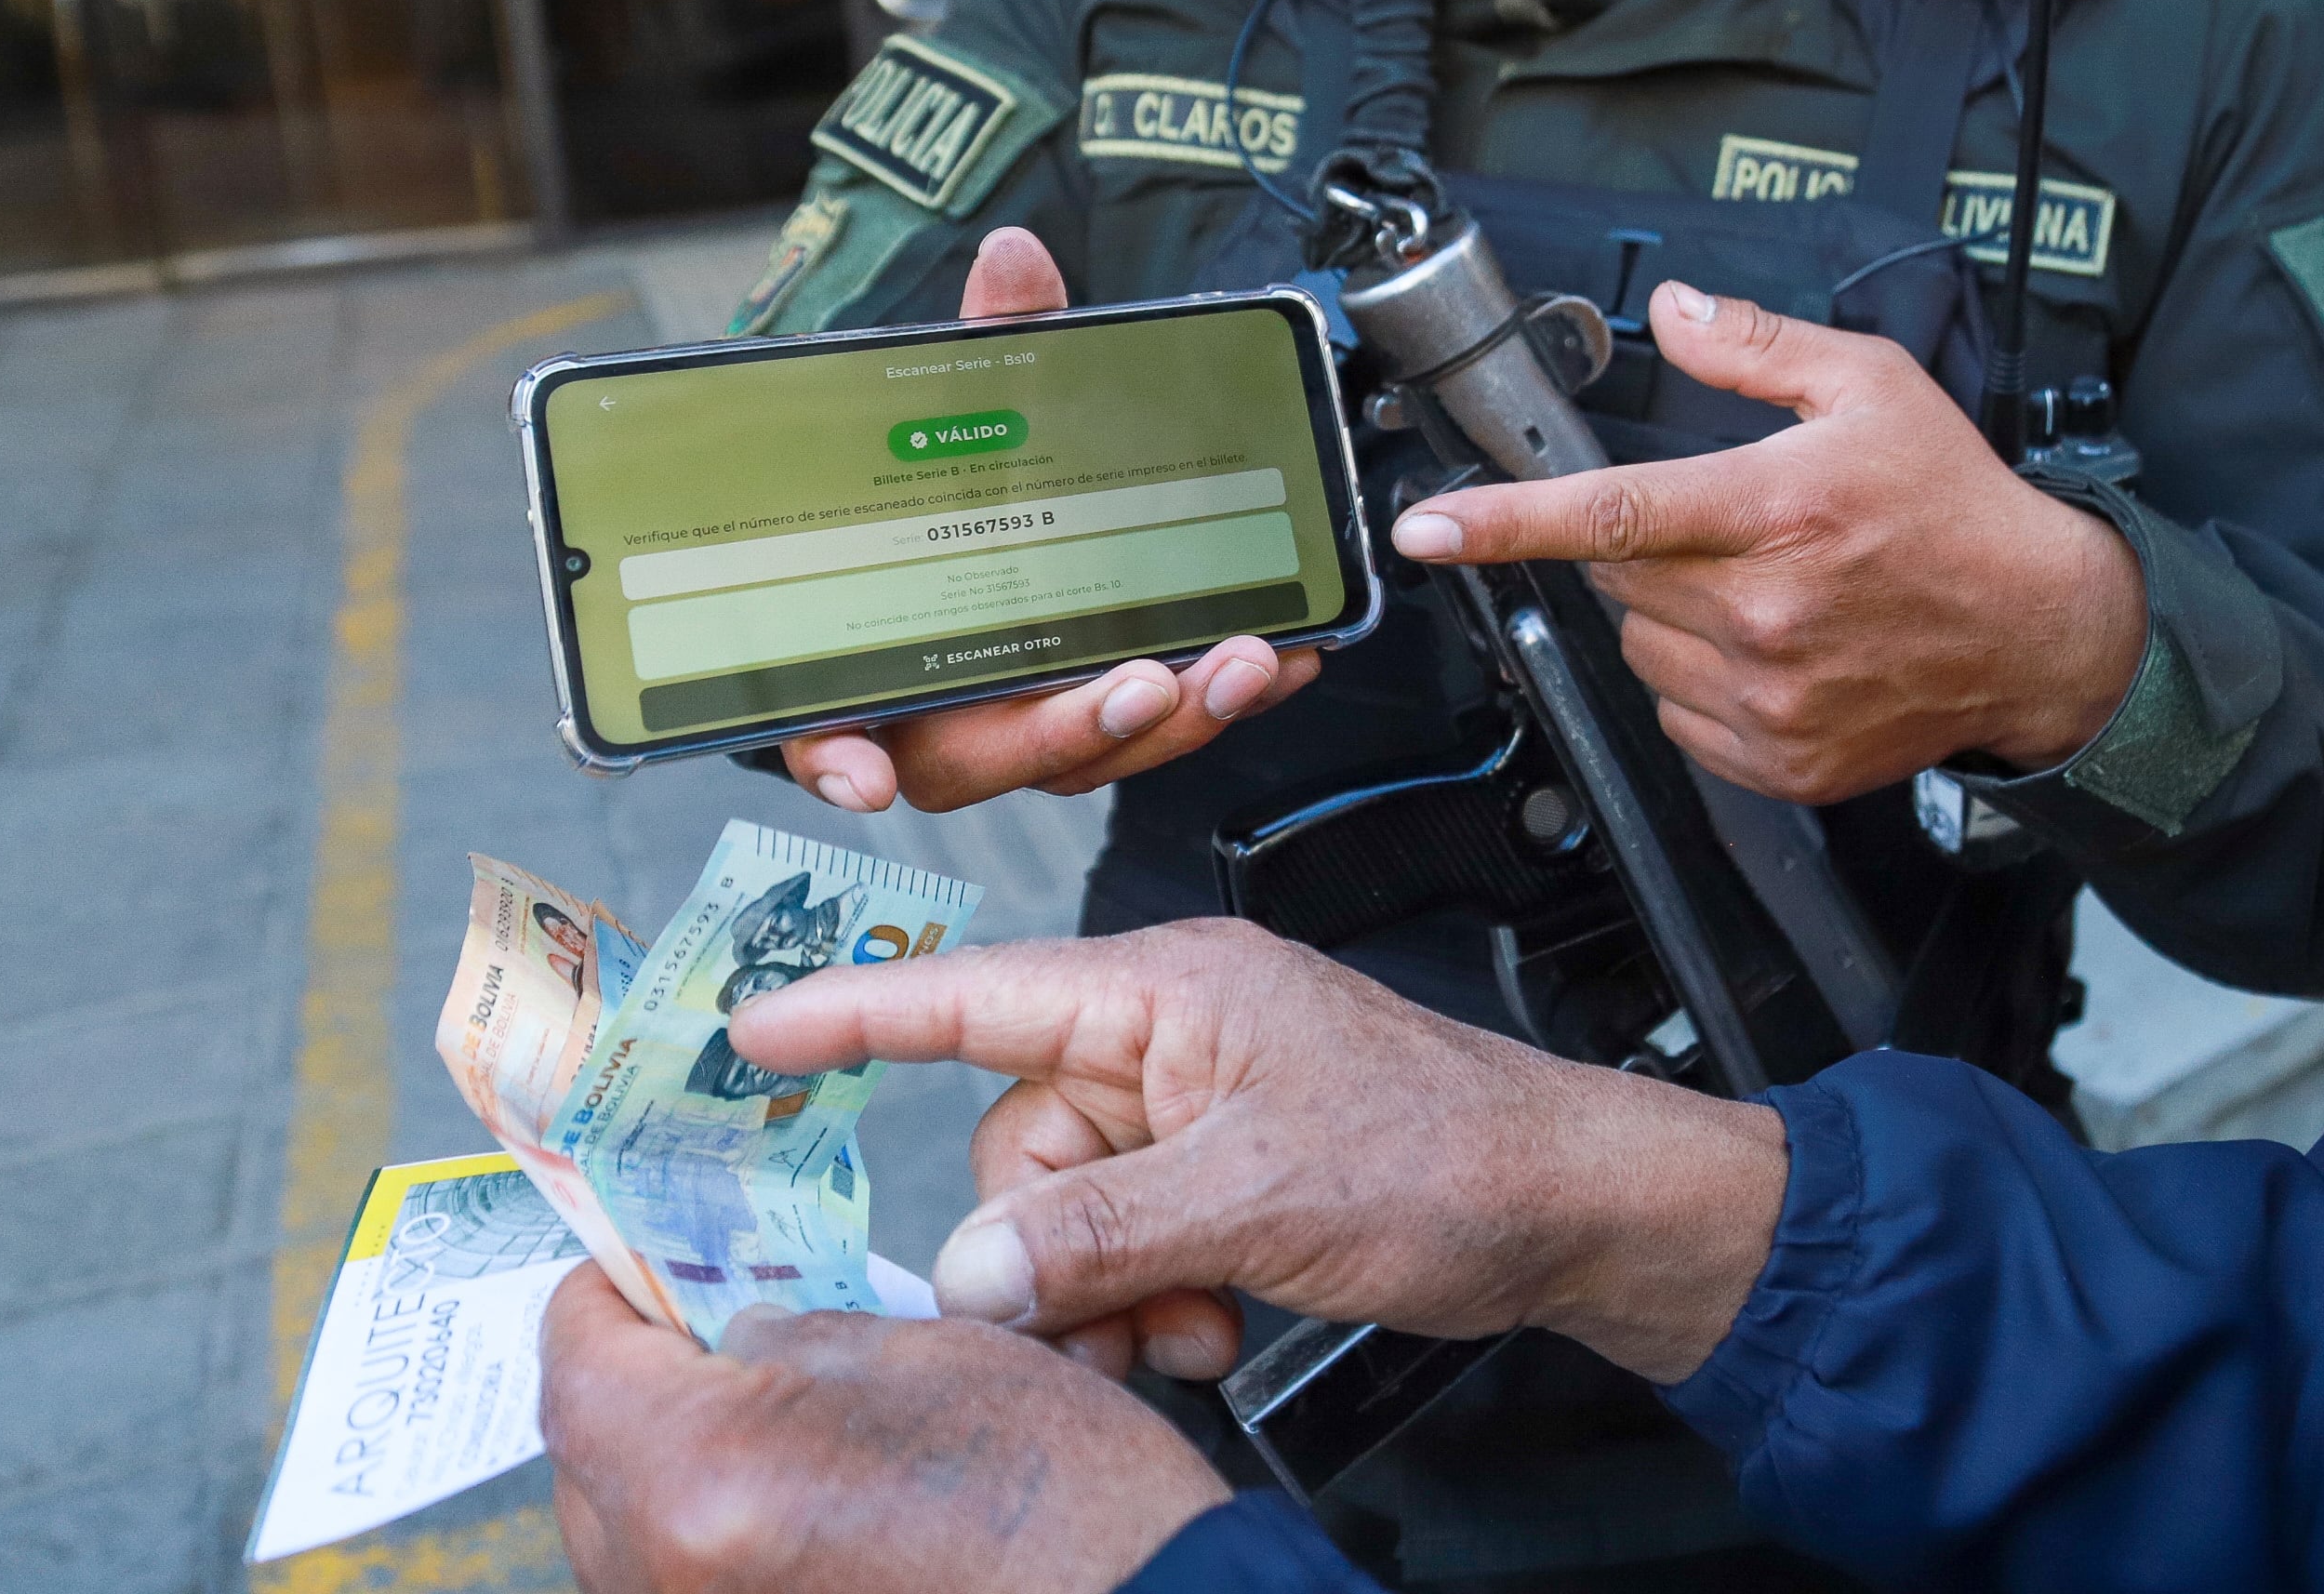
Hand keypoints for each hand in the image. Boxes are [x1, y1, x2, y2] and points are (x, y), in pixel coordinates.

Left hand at [539, 1267, 1224, 1593]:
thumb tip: (735, 1333)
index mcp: (698, 1478)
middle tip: (712, 1324)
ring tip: (769, 1413)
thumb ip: (793, 1330)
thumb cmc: (1059, 1504)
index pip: (577, 1358)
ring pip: (629, 1530)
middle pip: (586, 1457)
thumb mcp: (924, 1349)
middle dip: (638, 1379)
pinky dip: (716, 1529)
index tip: (649, 1257)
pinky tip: (798, 1495)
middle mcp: (669, 1580)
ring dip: (672, 1459)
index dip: (611, 1290)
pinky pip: (688, 1582)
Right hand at [732, 920, 1790, 1385]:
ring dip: (1109, 1294)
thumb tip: (967, 1276)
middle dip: (1050, 1252)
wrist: (1571, 1208)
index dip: (856, 1010)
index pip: (976, 992)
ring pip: (1067, 1215)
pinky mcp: (1227, 1171)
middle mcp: (1169, 1037)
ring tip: (1195, 1331)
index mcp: (1165, 992)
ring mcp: (1200, 1107)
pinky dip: (1152, 1300)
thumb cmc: (1452, 1155)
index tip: (752, 1033)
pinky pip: (1128, 1242)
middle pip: (1017, 1146)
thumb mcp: (1261, 1198)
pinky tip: (1217, 1329)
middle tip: (1124, 1320)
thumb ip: (1102, 1234)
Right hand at [782, 228, 1320, 814]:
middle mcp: (936, 709)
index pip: (821, 726)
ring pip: (1088, 753)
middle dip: (1077, 728)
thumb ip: (992, 346)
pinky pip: (1158, 727)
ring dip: (1172, 720)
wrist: (997, 518)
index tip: (864, 774)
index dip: (834, 757)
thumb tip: (1015, 255)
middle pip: (988, 755)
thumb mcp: (966, 412)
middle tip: (1145, 684)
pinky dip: (1219, 704)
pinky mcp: (1105, 714)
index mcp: (863, 654)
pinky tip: (1290, 664)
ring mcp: (1024, 720)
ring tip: (1247, 661)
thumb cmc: (951, 489)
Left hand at [1384, 281, 2146, 794]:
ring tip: (1764, 590)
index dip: (1504, 521)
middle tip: (1731, 531)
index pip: (1612, 514)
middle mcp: (1766, 611)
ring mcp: (1772, 697)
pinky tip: (1774, 650)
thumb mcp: (1872, 389)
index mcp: (1776, 509)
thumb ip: (1759, 350)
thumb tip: (1679, 313)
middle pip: (1620, 579)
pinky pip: (1681, 717)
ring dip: (1674, 617)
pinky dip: (1705, 683)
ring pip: (1643, 649)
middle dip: (1651, 547)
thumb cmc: (1955, 506)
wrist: (2039, 631)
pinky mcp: (1781, 760)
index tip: (1426, 529)